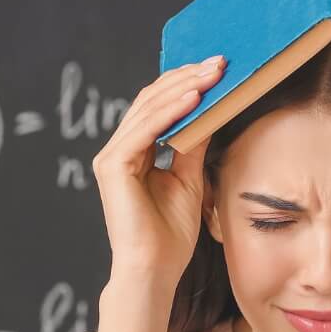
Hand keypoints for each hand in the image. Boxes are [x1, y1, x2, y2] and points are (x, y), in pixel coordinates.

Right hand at [92, 56, 226, 278]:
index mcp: (134, 152)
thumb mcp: (189, 178)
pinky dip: (170, 111)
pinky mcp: (113, 166)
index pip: (157, 106)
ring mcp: (112, 157)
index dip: (185, 84)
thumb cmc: (170, 234)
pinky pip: (145, 130)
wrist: (154, 269)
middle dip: (186, 78)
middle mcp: (119, 150)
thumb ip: (192, 144)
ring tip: (212, 74)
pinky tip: (195, 98)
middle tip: (218, 62)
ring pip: (148, 108)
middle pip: (151, 100)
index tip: (217, 70)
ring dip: (183, 88)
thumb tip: (210, 110)